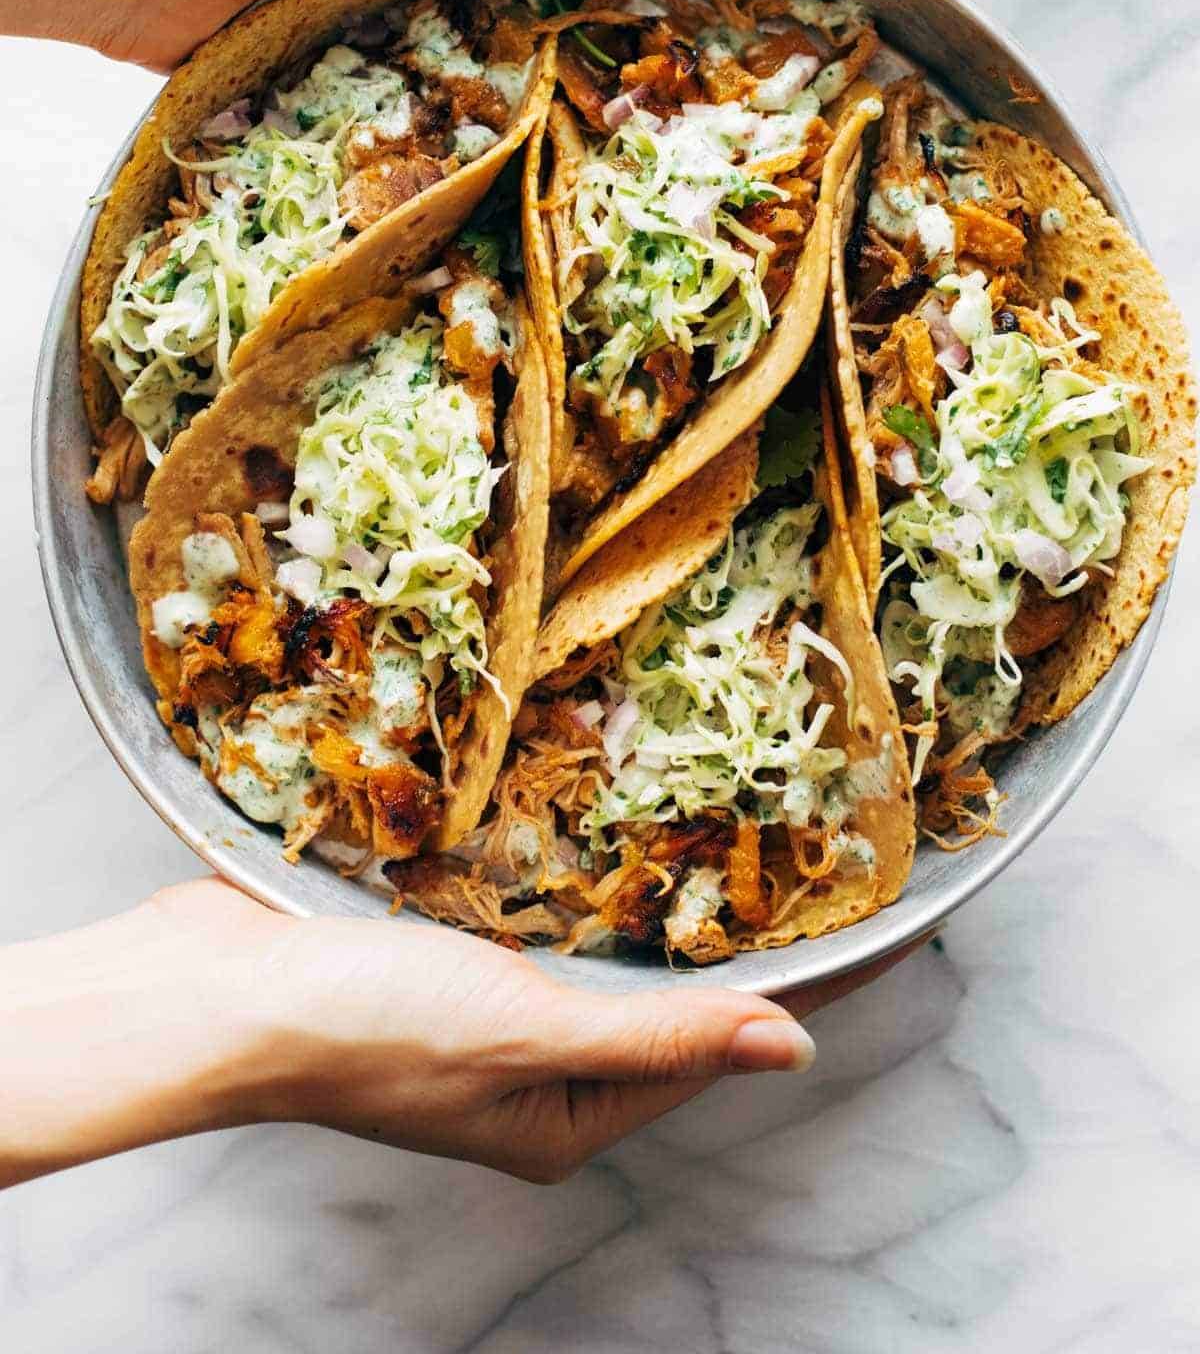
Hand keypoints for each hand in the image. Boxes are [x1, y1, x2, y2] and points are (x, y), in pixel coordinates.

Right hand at [0, 877, 809, 1188]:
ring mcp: (488, 1020)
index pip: (709, 1048)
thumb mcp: (530, 1032)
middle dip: (725, 946)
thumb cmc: (368, 1024)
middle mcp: (536, 1075)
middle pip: (661, 1008)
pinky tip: (599, 844)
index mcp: (568, 1117)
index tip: (858, 928)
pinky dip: (578, 893)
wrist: (225, 989)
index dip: (785, 988)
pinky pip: (540, 929)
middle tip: (800, 868)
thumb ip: (660, 1035)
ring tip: (726, 848)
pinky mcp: (447, 966)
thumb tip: (791, 1048)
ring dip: (652, 914)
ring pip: (601, 963)